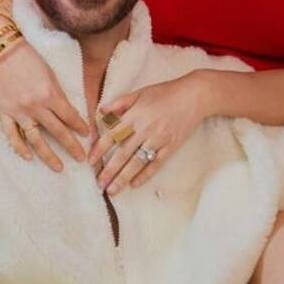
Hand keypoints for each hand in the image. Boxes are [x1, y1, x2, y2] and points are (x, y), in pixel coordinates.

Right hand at [0, 39, 90, 171]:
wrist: (1, 51)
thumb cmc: (29, 59)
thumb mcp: (50, 74)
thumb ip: (58, 94)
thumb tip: (68, 113)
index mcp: (50, 94)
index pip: (70, 116)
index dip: (80, 127)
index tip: (88, 136)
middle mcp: (35, 106)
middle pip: (57, 131)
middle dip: (71, 146)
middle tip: (81, 159)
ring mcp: (18, 111)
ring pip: (36, 139)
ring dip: (48, 155)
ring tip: (59, 167)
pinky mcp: (4, 113)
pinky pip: (11, 134)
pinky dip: (19, 147)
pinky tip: (28, 157)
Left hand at [89, 73, 207, 194]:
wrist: (193, 96)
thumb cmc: (165, 92)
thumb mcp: (140, 92)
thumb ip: (120, 103)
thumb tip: (101, 111)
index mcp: (135, 115)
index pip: (112, 134)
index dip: (100, 149)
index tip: (90, 161)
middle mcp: (145, 129)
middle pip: (123, 153)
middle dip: (110, 170)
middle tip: (99, 184)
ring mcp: (158, 139)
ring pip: (138, 162)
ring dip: (124, 177)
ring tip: (113, 190)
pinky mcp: (171, 146)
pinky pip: (156, 164)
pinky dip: (145, 175)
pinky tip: (135, 184)